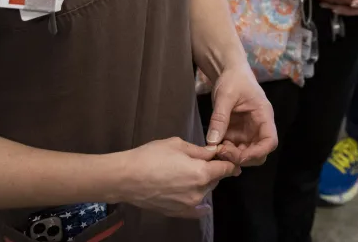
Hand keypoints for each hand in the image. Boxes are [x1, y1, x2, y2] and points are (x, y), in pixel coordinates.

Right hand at [114, 137, 239, 218]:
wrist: (126, 178)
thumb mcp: (177, 144)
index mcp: (202, 173)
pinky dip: (201, 206)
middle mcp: (199, 191)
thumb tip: (213, 152)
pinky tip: (204, 205)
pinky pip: (196, 210)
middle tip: (203, 161)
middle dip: (213, 171)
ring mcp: (188, 204)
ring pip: (204, 192)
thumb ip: (199, 150)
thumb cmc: (151, 156)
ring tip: (189, 174)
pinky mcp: (177, 212)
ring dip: (203, 183)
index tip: (230, 158)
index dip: (229, 161)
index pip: (225, 168)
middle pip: (215, 180)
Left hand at [206, 63, 277, 166]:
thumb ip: (220, 118)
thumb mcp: (225, 96)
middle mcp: (258, 127)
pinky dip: (225, 151)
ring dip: (232, 156)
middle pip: (259, 153)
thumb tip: (213, 142)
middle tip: (222, 151)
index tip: (240, 156)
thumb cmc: (233, 79)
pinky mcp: (237, 133)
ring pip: (246, 154)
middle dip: (242, 157)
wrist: (228, 71)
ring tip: (216, 148)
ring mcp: (248, 132)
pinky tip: (214, 145)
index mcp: (263, 115)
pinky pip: (234, 148)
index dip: (258, 153)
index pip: (270, 141)